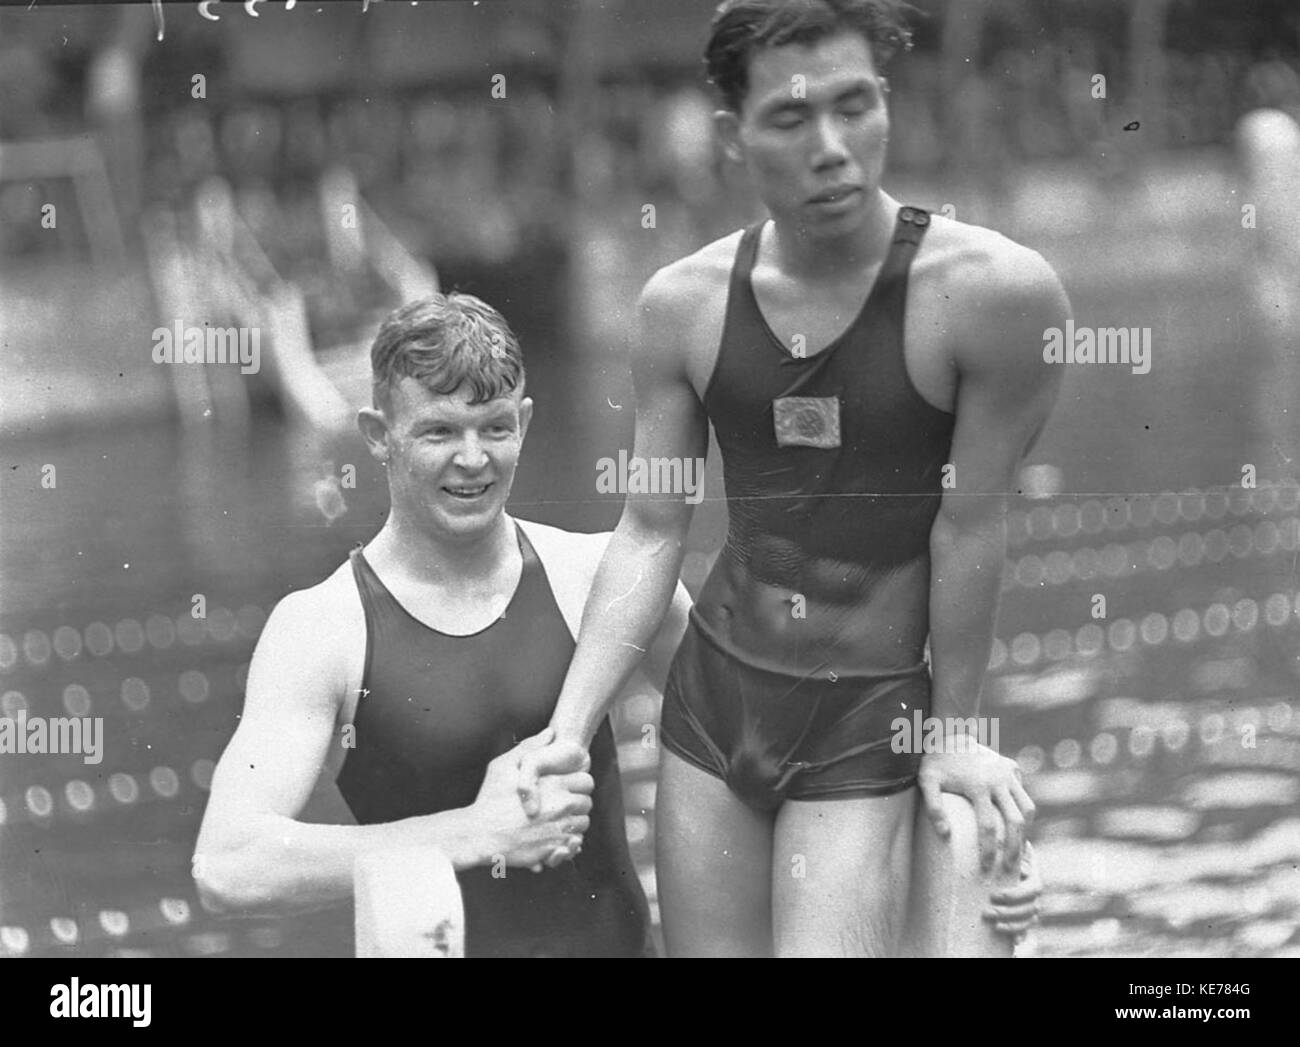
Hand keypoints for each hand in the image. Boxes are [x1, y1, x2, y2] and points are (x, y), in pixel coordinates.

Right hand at [470, 728, 592, 873]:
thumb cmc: (490, 800)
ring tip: (556, 821)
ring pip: (582, 825)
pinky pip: (574, 846)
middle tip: (561, 805)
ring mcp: (559, 829)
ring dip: (574, 823)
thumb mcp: (504, 765)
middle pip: (587, 804)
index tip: (566, 787)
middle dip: (578, 804)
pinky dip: (569, 843)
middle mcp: (561, 807)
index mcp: (554, 784)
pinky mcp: (554, 850)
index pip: (586, 782)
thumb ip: (530, 747)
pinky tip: (555, 838)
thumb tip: (551, 732)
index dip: (578, 784)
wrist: (480, 835)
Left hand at [918, 737, 1034, 872]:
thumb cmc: (935, 761)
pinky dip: (1023, 810)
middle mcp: (998, 780)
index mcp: (978, 786)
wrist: (950, 732)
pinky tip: (1016, 825)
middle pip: (1015, 822)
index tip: (986, 868)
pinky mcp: (1013, 767)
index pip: (988, 827)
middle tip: (1010, 869)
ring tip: (1018, 849)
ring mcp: (1008, 773)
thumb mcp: (926, 781)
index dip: (988, 850)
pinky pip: (1023, 793)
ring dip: (1025, 830)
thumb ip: (933, 808)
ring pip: (1027, 807)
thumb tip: (945, 836)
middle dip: (1015, 848)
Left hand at [983, 841, 1041, 940]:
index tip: (995, 895)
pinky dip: (1017, 935)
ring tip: (991, 921)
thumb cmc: (995, 857)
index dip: (1016, 894)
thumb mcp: (999, 851)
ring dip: (1010, 923)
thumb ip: (1006, 848)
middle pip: (1030, 905)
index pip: (1033, 888)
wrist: (990, 868)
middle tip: (988, 909)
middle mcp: (1033, 893)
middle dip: (1009, 910)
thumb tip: (1022, 844)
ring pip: (1028, 919)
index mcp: (1031, 875)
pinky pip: (1025, 931)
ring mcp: (1030, 907)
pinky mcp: (1023, 920)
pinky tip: (1010, 940)